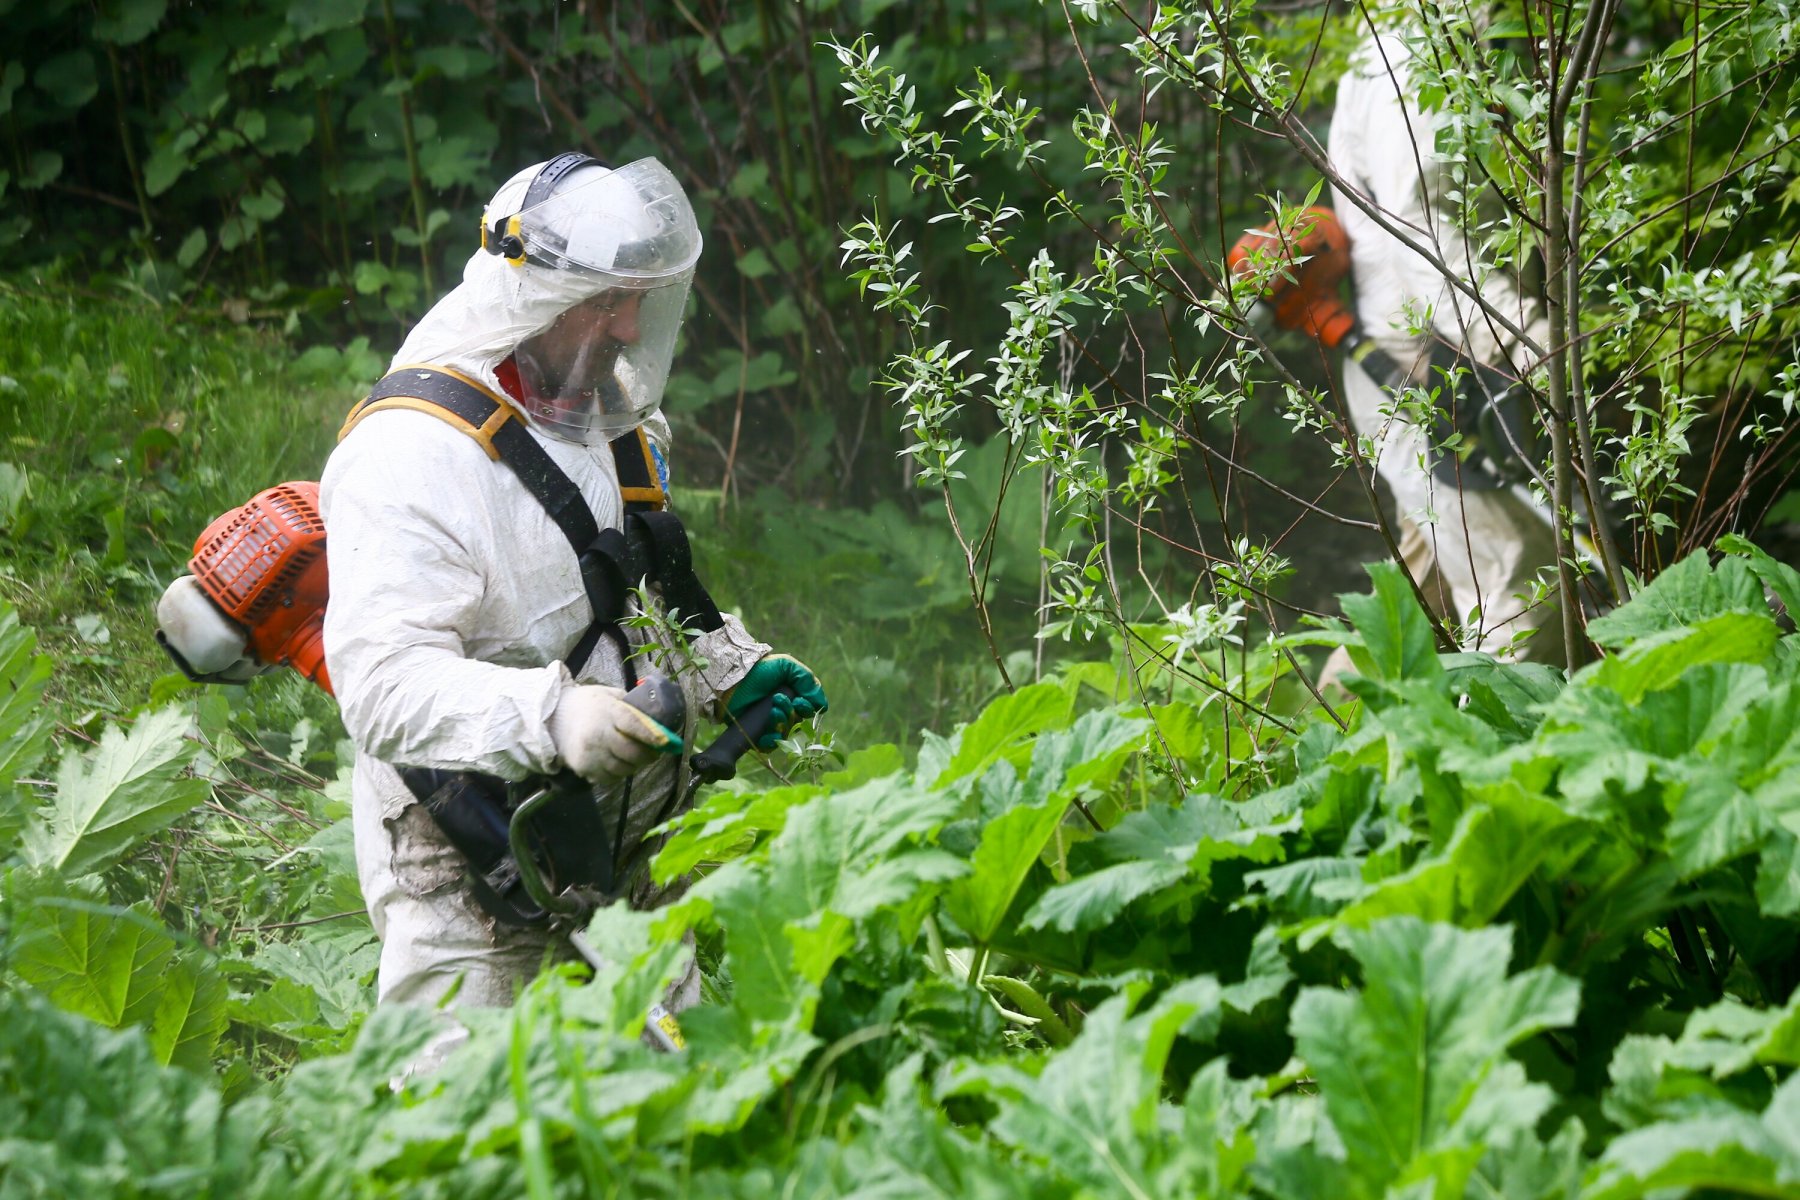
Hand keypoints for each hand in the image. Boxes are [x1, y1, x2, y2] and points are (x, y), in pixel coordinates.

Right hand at [549, 684, 682, 782]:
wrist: (552, 719)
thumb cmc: (588, 705)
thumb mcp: (609, 695)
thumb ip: (631, 707)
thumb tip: (658, 721)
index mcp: (607, 712)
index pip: (634, 725)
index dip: (652, 735)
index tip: (666, 742)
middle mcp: (597, 734)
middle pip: (632, 753)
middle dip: (648, 755)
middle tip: (654, 752)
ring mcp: (590, 754)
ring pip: (623, 769)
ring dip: (634, 765)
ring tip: (634, 757)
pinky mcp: (584, 769)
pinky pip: (610, 778)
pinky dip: (618, 773)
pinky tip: (616, 762)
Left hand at [725, 654, 827, 749]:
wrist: (733, 678)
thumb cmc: (760, 670)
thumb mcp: (787, 666)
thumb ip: (807, 680)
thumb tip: (822, 705)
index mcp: (794, 696)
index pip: (809, 710)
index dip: (806, 708)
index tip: (798, 700)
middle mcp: (784, 712)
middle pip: (797, 722)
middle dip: (789, 712)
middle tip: (777, 699)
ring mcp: (770, 724)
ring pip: (785, 734)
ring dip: (781, 723)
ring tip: (771, 711)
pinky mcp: (757, 734)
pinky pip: (770, 746)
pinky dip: (771, 741)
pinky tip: (765, 732)